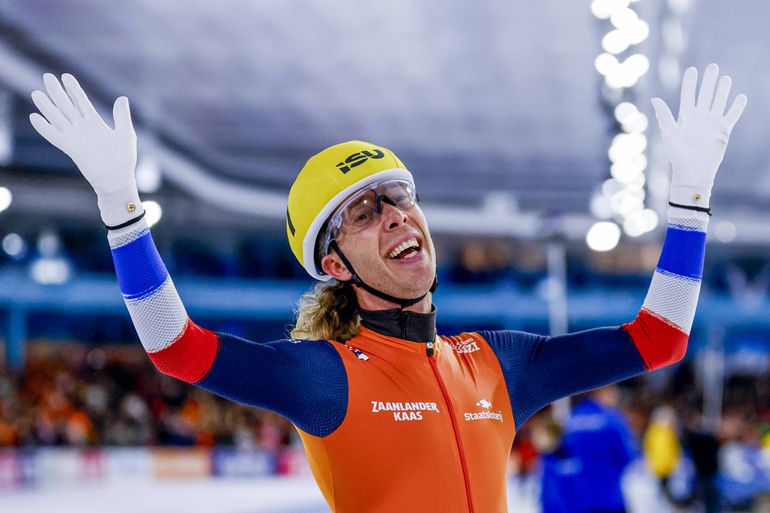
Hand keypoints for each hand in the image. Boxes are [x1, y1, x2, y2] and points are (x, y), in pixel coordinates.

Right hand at [29, 73, 141, 226]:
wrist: (117, 180)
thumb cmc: (124, 160)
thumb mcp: (125, 134)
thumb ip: (121, 116)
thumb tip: (121, 98)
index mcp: (96, 124)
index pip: (81, 102)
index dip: (73, 89)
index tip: (66, 76)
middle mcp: (83, 129)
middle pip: (66, 106)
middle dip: (57, 92)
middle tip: (47, 76)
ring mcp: (75, 138)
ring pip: (58, 118)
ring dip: (47, 106)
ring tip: (36, 93)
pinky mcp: (71, 148)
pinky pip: (54, 136)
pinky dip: (44, 127)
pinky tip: (34, 117)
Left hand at [651, 63, 746, 208]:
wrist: (693, 171)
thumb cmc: (678, 155)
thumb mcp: (669, 133)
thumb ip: (664, 115)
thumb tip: (655, 99)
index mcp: (685, 117)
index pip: (688, 95)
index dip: (690, 82)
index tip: (692, 70)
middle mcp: (700, 117)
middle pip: (705, 95)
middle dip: (709, 81)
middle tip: (713, 66)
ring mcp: (712, 123)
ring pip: (719, 102)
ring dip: (722, 90)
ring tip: (725, 78)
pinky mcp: (723, 130)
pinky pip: (732, 115)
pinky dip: (737, 107)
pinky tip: (741, 97)